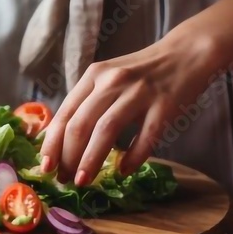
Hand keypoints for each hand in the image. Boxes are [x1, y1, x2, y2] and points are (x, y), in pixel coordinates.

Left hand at [40, 30, 220, 184]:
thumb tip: (63, 141)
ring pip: (106, 130)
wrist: (186, 53)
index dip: (52, 143)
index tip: (45, 167)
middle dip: (68, 157)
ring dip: (91, 159)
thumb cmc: (144, 72)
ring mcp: (139, 92)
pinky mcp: (164, 105)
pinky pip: (145, 136)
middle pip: (81, 124)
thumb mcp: (110, 77)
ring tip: (83, 180)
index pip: (66, 113)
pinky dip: (133, 157)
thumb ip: (89, 101)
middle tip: (64, 179)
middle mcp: (112, 81)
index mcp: (94, 75)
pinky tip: (124, 171)